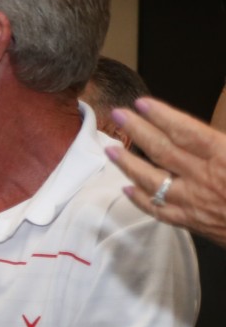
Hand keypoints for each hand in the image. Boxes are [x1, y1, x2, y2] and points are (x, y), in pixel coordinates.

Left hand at [109, 96, 225, 250]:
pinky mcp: (191, 222)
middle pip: (162, 150)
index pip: (185, 130)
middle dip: (137, 131)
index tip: (141, 104)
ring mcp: (194, 202)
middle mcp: (204, 177)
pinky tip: (126, 188)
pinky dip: (140, 198)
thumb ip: (224, 139)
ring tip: (112, 149)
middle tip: (118, 116)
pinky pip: (157, 209)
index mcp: (224, 156)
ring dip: (128, 163)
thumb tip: (201, 132)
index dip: (161, 115)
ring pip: (151, 180)